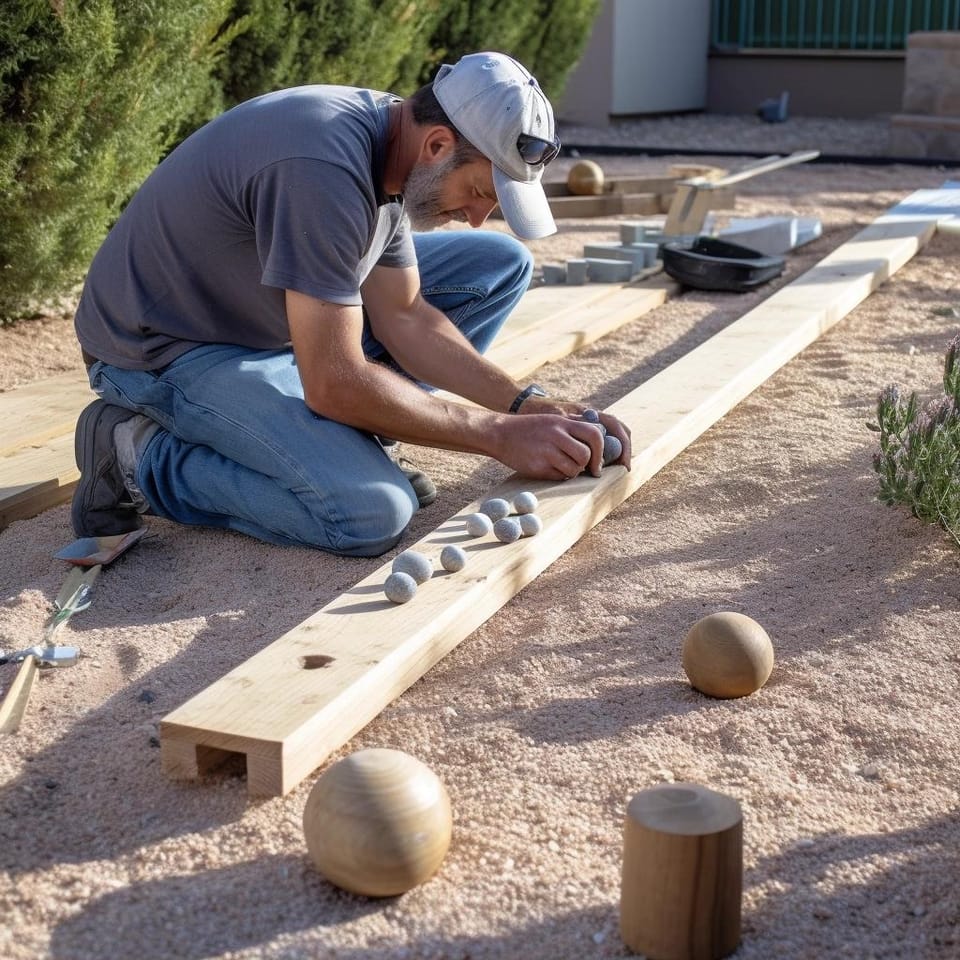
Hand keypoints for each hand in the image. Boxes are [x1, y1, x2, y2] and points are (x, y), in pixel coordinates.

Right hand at [493, 412, 628, 479]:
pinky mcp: (538, 466)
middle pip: (586, 455)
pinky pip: (560, 476)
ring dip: (573, 471)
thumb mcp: (552, 421)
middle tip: (585, 469)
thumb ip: (573, 429)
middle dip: (588, 465)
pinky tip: (550, 468)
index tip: (598, 461)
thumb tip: (599, 446)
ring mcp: (546, 451)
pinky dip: (560, 476)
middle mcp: (556, 435)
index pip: (595, 434)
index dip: (601, 451)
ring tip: (564, 466)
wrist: (499, 433)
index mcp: (562, 422)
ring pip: (574, 468)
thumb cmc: (529, 429)